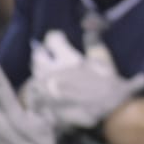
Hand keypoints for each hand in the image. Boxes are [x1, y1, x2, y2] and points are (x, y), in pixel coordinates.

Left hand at [22, 30, 143, 129]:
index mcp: (67, 58)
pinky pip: (33, 99)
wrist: (108, 119)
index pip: (52, 38)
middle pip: (37, 56)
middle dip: (43, 55)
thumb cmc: (110, 89)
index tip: (59, 39)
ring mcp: (44, 91)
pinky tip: (47, 100)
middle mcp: (51, 71)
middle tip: (51, 59)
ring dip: (40, 76)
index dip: (56, 38)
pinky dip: (39, 97)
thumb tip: (88, 24)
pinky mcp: (42, 108)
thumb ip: (94, 42)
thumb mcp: (105, 62)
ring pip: (33, 77)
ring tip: (49, 80)